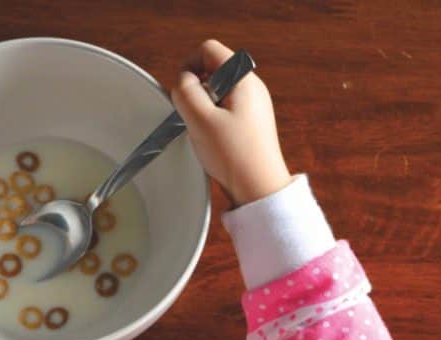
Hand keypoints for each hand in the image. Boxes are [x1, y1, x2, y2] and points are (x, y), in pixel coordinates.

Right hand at [170, 40, 292, 207]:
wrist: (258, 188)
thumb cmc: (235, 156)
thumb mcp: (200, 120)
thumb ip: (185, 93)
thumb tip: (182, 82)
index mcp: (243, 79)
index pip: (209, 50)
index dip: (189, 67)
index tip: (182, 93)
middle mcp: (251, 87)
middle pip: (212, 72)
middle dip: (195, 92)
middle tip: (195, 118)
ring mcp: (252, 106)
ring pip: (216, 93)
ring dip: (203, 110)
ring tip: (206, 134)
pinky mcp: (249, 124)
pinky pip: (223, 111)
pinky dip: (212, 123)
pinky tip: (214, 142)